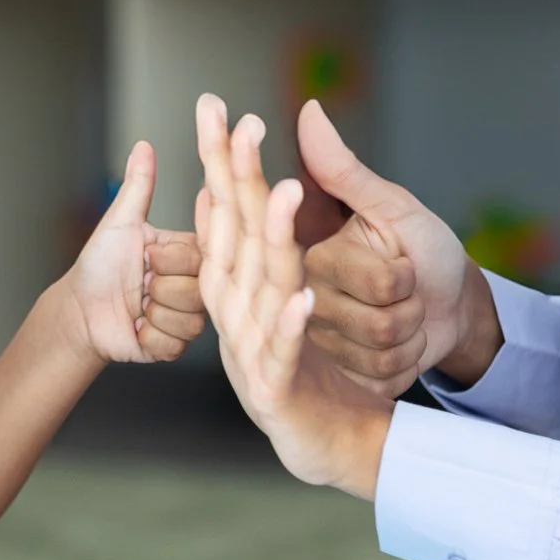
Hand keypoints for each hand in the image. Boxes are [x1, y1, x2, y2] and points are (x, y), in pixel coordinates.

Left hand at [59, 141, 206, 363]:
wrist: (79, 309)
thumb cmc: (98, 264)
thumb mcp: (119, 223)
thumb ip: (138, 187)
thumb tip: (144, 146)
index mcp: (187, 253)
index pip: (201, 257)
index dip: (170, 260)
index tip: (147, 257)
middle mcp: (195, 285)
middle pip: (198, 292)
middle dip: (158, 289)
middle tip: (139, 283)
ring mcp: (187, 317)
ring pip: (190, 322)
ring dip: (152, 314)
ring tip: (137, 305)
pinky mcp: (175, 345)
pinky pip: (174, 345)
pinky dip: (148, 337)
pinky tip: (136, 327)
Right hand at [194, 95, 393, 498]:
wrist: (340, 449)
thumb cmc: (319, 372)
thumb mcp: (300, 297)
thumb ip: (273, 240)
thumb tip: (251, 184)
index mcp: (242, 289)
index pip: (228, 214)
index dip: (223, 162)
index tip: (220, 110)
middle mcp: (239, 315)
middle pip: (236, 239)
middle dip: (236, 180)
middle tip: (241, 126)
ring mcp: (254, 354)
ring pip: (263, 290)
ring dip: (274, 240)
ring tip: (289, 192)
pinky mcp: (277, 395)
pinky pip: (285, 356)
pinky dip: (291, 327)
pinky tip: (302, 296)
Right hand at [294, 100, 494, 394]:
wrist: (451, 307)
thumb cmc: (423, 250)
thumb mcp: (392, 207)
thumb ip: (344, 169)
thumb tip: (309, 111)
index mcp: (308, 255)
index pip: (365, 277)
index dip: (394, 275)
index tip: (397, 266)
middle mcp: (301, 300)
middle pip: (374, 320)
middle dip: (410, 303)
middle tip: (408, 288)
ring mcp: (320, 344)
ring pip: (380, 350)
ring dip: (412, 333)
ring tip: (406, 315)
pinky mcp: (342, 376)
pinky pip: (383, 377)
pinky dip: (409, 361)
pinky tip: (404, 345)